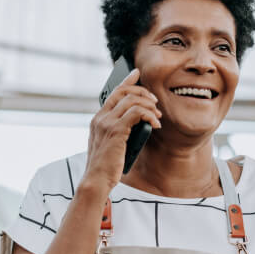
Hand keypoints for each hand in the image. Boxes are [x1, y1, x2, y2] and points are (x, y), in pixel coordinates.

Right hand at [83, 68, 161, 191]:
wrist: (96, 180)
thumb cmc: (105, 167)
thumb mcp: (111, 145)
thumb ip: (118, 131)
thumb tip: (138, 122)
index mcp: (98, 119)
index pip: (112, 92)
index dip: (126, 81)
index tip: (137, 73)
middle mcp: (100, 118)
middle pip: (123, 92)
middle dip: (143, 92)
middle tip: (155, 103)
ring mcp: (106, 123)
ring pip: (132, 100)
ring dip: (149, 105)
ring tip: (157, 116)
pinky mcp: (116, 131)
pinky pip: (137, 113)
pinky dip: (149, 116)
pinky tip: (156, 124)